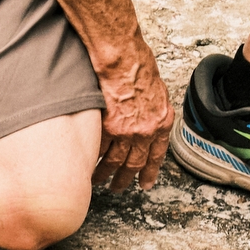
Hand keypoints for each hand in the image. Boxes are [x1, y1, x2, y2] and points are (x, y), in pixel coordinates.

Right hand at [94, 51, 174, 196]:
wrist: (124, 62)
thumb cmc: (140, 69)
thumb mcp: (160, 93)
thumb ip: (155, 113)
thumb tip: (151, 121)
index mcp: (161, 123)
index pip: (156, 156)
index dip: (149, 172)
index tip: (145, 183)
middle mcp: (144, 132)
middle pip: (134, 164)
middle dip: (125, 179)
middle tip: (118, 188)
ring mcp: (125, 132)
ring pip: (114, 161)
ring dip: (106, 174)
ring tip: (99, 181)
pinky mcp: (106, 128)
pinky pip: (99, 150)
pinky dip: (94, 159)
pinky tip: (89, 166)